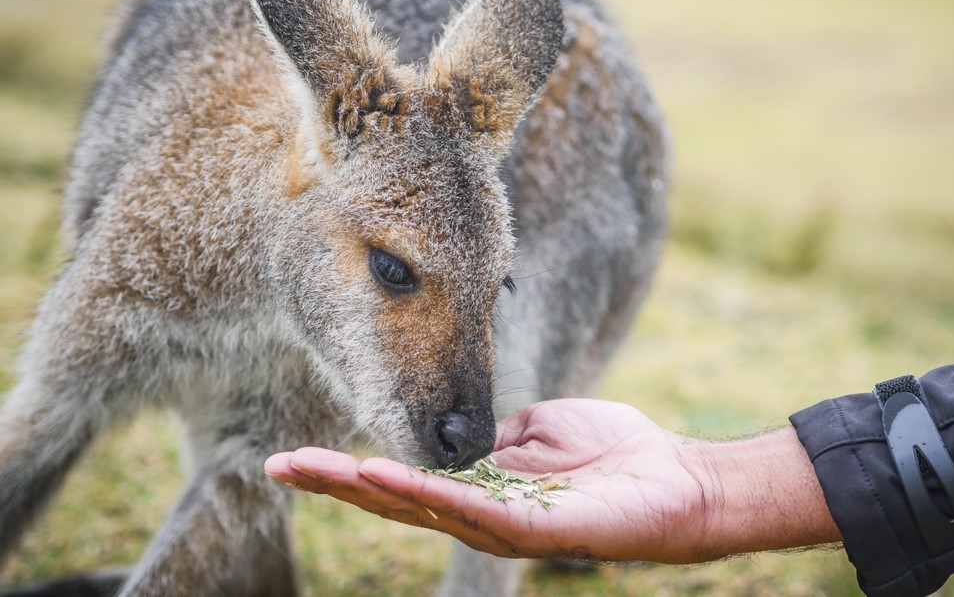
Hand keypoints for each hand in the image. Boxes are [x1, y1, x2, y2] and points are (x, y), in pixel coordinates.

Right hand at [265, 398, 713, 561]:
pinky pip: (472, 511)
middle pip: (393, 498)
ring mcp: (502, 524)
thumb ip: (497, 436)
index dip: (346, 469)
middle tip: (276, 466)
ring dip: (364, 487)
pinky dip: (426, 494)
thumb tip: (465, 433)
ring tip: (314, 469)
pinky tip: (385, 476)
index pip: (399, 479)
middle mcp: (479, 512)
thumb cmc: (611, 454)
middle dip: (333, 483)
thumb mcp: (541, 429)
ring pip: (420, 508)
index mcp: (477, 487)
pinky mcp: (534, 528)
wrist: (674, 478)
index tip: (294, 455)